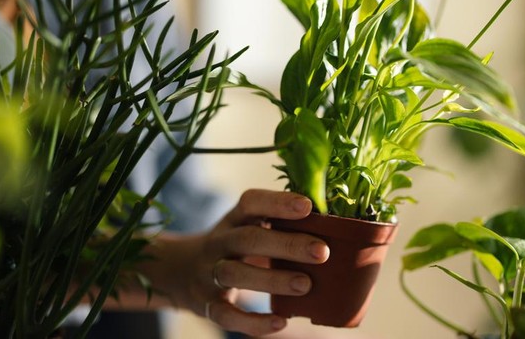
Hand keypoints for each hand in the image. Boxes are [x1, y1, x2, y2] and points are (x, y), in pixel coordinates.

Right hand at [141, 189, 329, 335]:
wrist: (181, 272)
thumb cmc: (236, 246)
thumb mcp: (249, 228)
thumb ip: (282, 225)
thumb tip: (343, 227)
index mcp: (234, 219)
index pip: (251, 202)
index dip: (277, 202)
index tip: (309, 206)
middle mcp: (218, 242)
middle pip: (247, 239)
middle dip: (286, 244)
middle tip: (322, 251)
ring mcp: (209, 273)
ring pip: (235, 274)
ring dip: (272, 280)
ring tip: (307, 285)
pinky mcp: (206, 304)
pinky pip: (225, 314)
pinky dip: (252, 321)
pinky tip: (280, 322)